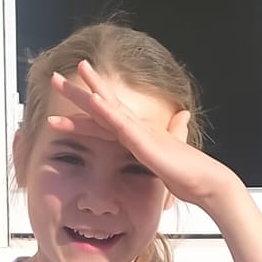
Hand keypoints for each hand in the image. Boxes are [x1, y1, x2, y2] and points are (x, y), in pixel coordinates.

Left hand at [47, 61, 241, 209]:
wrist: (206, 183)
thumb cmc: (188, 176)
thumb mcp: (166, 163)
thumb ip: (162, 148)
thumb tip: (173, 130)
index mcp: (138, 135)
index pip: (104, 120)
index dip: (85, 110)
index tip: (66, 102)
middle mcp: (136, 128)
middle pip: (101, 105)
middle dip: (78, 91)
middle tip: (54, 77)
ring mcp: (139, 132)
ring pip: (107, 107)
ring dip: (86, 92)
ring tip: (66, 77)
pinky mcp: (143, 141)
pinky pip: (120, 123)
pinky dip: (105, 110)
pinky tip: (92, 100)